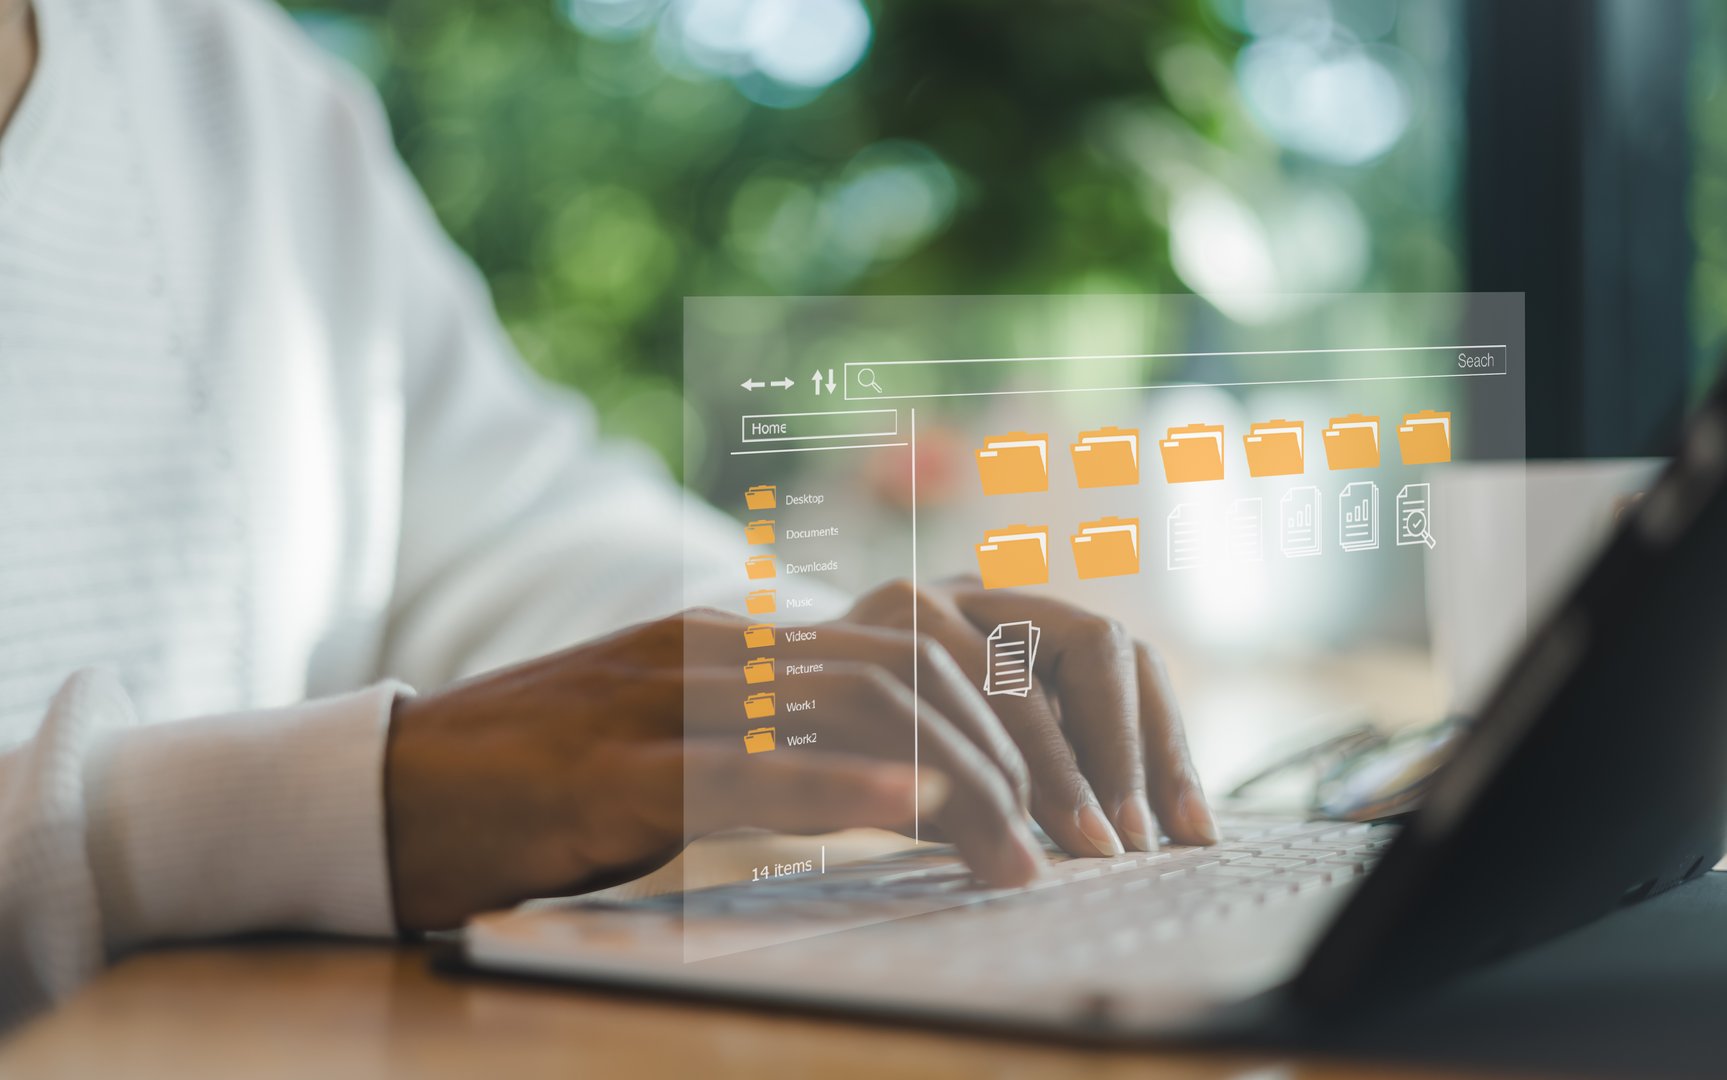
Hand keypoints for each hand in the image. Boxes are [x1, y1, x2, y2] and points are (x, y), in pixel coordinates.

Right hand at [384, 584, 1211, 931]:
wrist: (393, 790)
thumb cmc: (545, 784)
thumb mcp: (684, 749)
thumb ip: (782, 744)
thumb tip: (903, 784)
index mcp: (740, 641)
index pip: (910, 645)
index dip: (1006, 712)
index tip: (1062, 794)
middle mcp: (717, 648)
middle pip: (907, 668)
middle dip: (1013, 752)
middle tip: (1072, 842)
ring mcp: (662, 700)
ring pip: (850, 707)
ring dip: (958, 782)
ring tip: (1022, 858)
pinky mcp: (610, 772)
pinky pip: (744, 769)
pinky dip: (839, 787)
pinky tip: (910, 811)